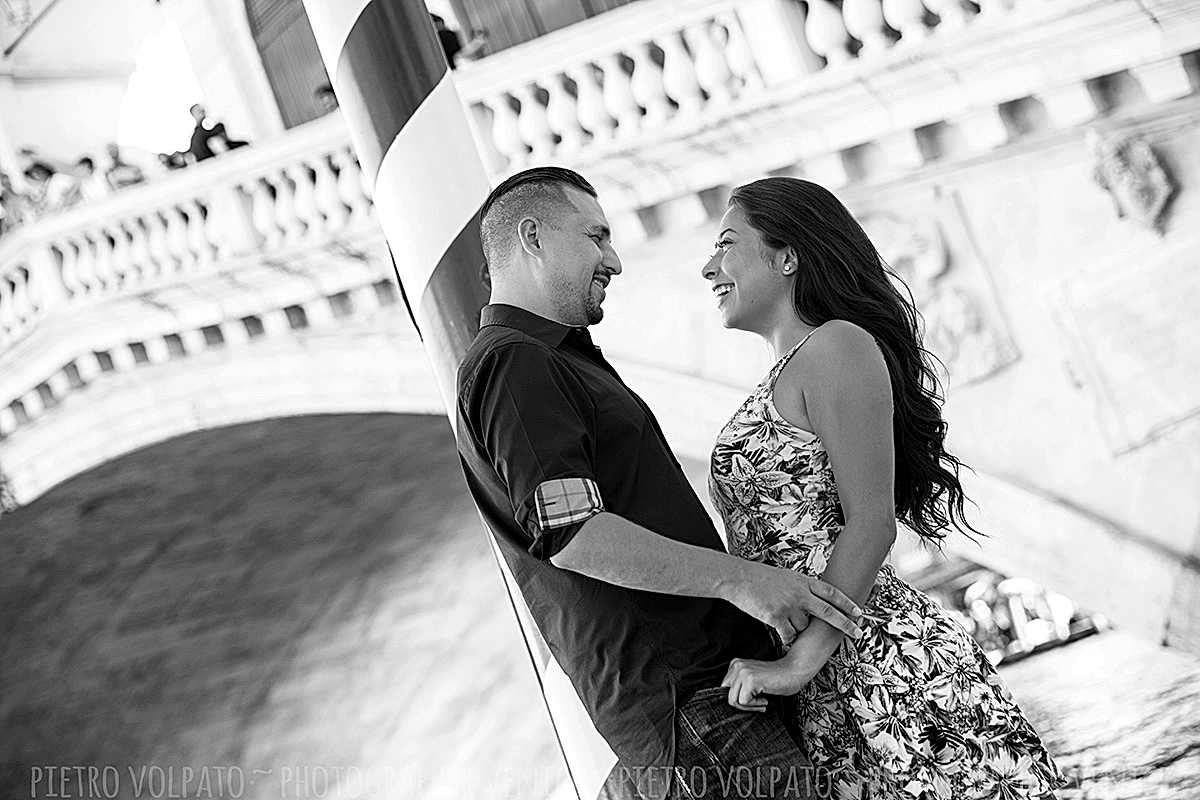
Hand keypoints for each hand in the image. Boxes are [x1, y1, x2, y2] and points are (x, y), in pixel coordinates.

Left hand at [720, 655, 816, 710]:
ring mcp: (743, 672)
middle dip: (742, 704)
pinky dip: (755, 705)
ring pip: (733, 700)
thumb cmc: (777, 678)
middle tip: (759, 703)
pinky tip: (766, 699)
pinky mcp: (750, 680)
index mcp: (735, 664)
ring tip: (763, 701)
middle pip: (728, 696)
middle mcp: (737, 666)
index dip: (739, 698)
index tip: (752, 700)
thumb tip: (729, 703)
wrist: (794, 671)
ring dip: (749, 706)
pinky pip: (743, 702)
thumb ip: (740, 686)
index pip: (725, 689)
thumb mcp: (753, 680)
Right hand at [723, 560, 861, 645]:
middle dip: (845, 624)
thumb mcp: (786, 576)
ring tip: (781, 616)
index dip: (846, 603)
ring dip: (796, 628)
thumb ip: (802, 588)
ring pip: (803, 627)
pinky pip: (788, 635)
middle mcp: (800, 594)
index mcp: (803, 582)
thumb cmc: (760, 577)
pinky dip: (785, 636)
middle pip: (829, 612)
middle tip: (858, 633)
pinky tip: (777, 629)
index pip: (831, 593)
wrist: (739, 578)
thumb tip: (813, 599)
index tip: (858, 612)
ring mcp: (789, 606)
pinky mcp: (777, 617)